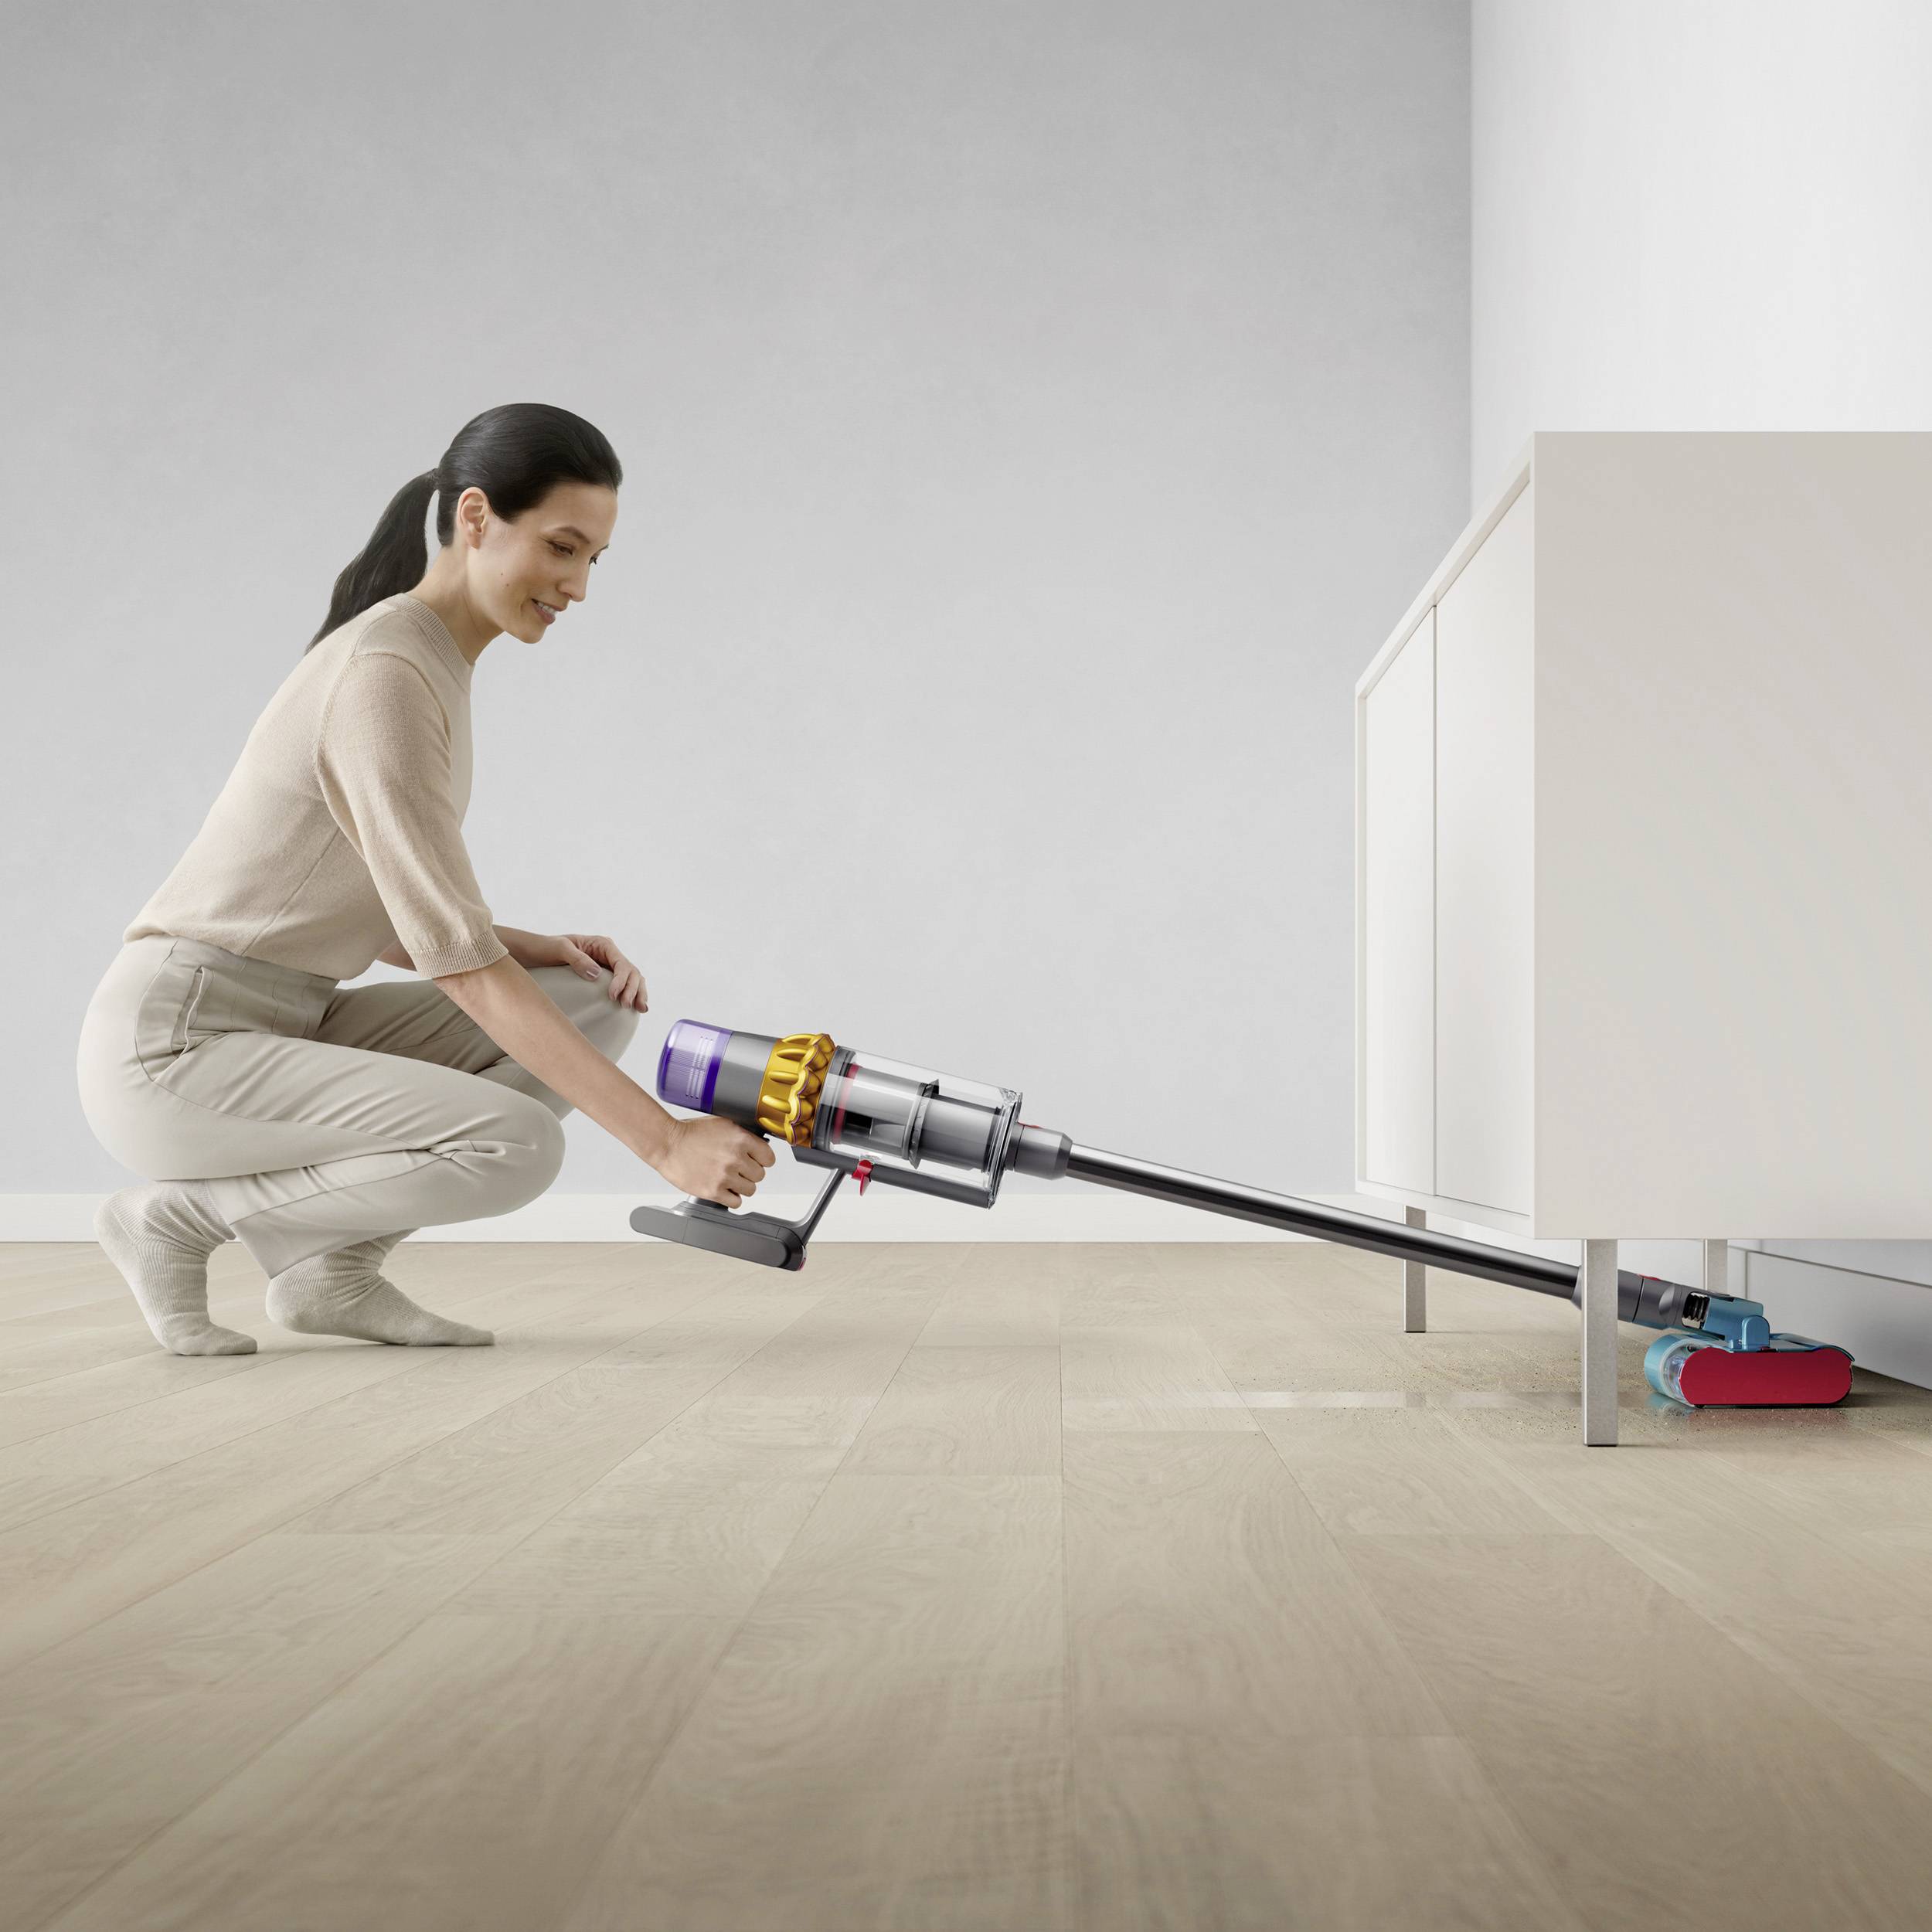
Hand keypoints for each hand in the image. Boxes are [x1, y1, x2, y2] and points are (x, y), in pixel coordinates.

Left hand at [532, 932, 647, 1010]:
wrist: (536, 952)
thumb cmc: (546, 948)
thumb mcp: (559, 949)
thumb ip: (578, 959)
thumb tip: (597, 974)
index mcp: (602, 944)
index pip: (621, 963)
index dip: (621, 980)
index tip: (612, 996)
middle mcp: (609, 954)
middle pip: (631, 971)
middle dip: (634, 989)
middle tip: (625, 1006)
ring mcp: (608, 966)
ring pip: (633, 979)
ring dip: (638, 993)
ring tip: (641, 1009)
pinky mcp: (605, 977)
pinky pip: (624, 985)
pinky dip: (632, 994)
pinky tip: (636, 1007)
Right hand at [656, 1116, 776, 1208]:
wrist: (667, 1143)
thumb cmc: (690, 1133)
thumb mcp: (723, 1124)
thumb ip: (743, 1135)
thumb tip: (758, 1145)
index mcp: (741, 1139)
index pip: (769, 1158)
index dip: (762, 1160)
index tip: (757, 1161)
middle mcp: (735, 1158)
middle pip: (760, 1175)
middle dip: (750, 1173)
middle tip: (738, 1169)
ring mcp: (725, 1176)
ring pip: (750, 1190)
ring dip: (741, 1186)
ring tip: (729, 1179)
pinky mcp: (713, 1191)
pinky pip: (736, 1202)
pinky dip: (731, 1198)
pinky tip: (724, 1189)